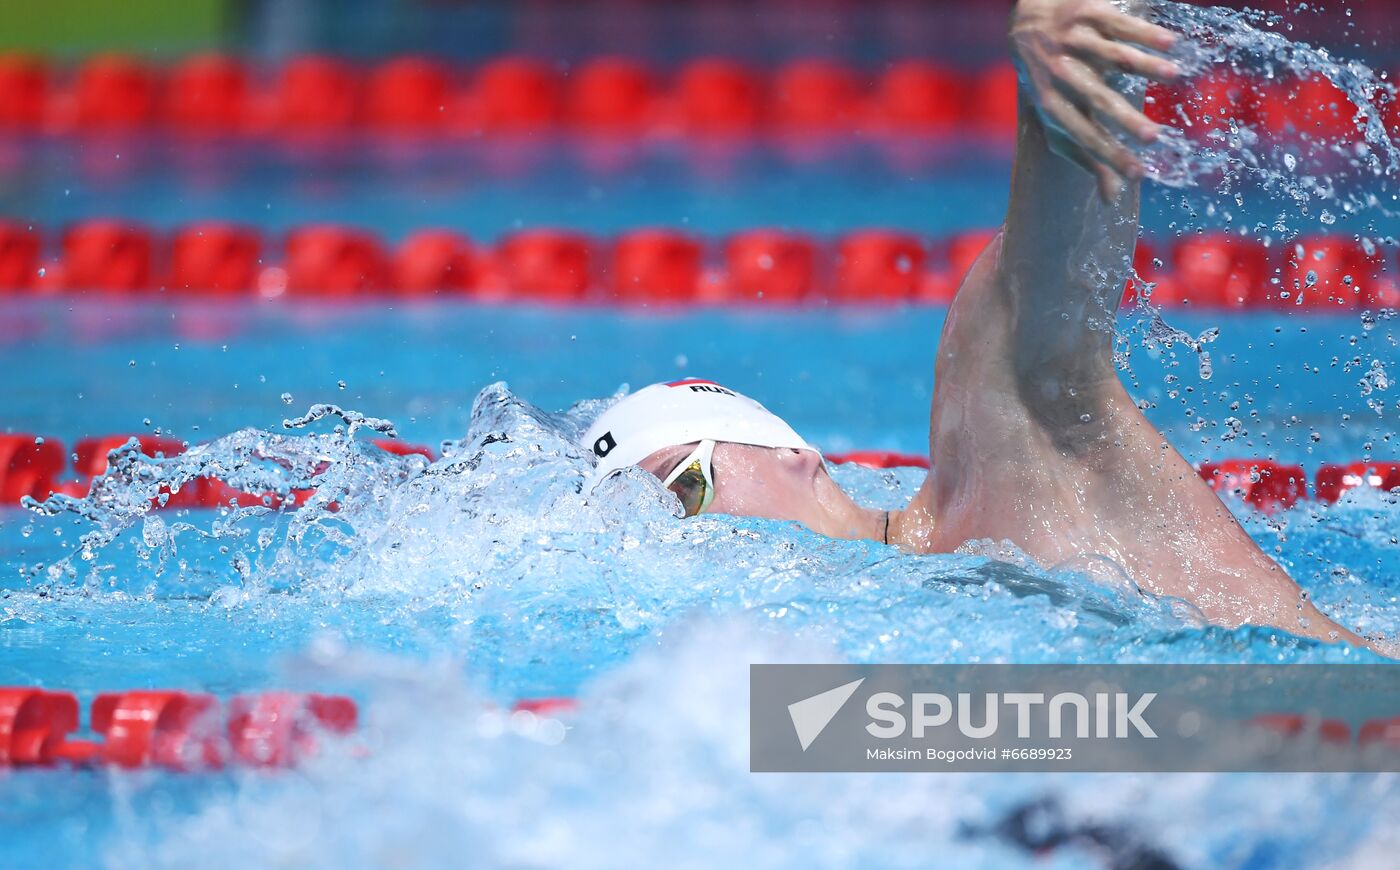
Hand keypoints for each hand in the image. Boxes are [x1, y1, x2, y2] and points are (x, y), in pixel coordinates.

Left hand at [1010, 0, 1179, 199]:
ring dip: (1144, 66)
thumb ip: (1086, 157)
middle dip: (1124, 120)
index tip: (1138, 174)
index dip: (1109, 156)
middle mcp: (1059, 74)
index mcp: (1052, 105)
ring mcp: (1072, 41)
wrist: (1027, 25)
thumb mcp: (1059, 120)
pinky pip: (1117, 24)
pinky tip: (1170, 43)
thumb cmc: (1050, 84)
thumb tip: (1112, 199)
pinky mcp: (1085, 13)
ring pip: (1111, 55)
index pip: (1083, 135)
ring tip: (1175, 76)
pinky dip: (1144, 33)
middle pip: (1095, 99)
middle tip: (1154, 137)